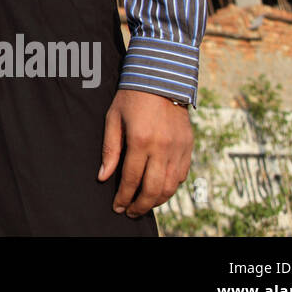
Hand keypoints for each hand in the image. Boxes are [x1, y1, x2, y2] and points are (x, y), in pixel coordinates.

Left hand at [98, 89, 192, 217]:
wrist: (161, 78)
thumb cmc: (131, 97)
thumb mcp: (113, 119)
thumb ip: (110, 150)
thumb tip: (103, 176)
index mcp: (140, 140)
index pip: (131, 179)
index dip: (123, 197)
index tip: (117, 208)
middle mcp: (162, 147)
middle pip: (153, 189)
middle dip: (140, 205)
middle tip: (131, 213)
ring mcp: (178, 148)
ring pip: (170, 186)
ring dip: (157, 201)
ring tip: (144, 205)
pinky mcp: (189, 146)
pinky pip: (182, 175)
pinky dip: (171, 187)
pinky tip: (159, 190)